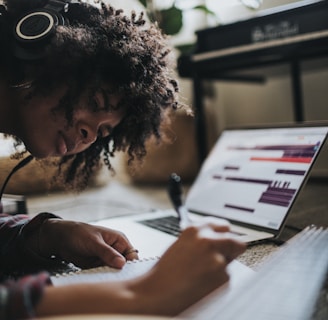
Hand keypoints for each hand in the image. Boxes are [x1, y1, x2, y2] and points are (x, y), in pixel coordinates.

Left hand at [39, 219, 138, 268]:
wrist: (61, 239)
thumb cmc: (79, 233)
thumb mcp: (94, 242)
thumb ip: (107, 253)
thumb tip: (122, 263)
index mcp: (119, 241)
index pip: (132, 256)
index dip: (130, 265)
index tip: (124, 274)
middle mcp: (115, 250)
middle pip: (124, 266)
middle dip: (119, 273)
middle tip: (111, 277)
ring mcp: (107, 259)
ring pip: (113, 272)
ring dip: (108, 276)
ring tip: (101, 276)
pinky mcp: (98, 266)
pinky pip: (103, 275)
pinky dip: (100, 278)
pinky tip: (96, 278)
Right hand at [130, 222, 245, 314]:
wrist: (158, 292)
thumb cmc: (166, 271)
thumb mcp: (182, 243)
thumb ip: (200, 238)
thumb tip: (218, 238)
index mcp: (195, 229)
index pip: (223, 225)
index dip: (225, 234)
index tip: (226, 238)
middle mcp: (207, 239)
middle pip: (236, 241)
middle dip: (231, 249)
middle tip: (221, 257)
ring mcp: (216, 257)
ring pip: (230, 261)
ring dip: (222, 266)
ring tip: (202, 273)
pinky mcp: (222, 275)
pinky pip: (226, 276)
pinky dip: (218, 280)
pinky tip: (202, 282)